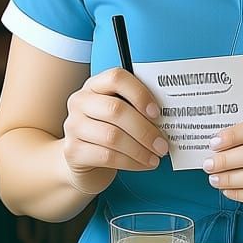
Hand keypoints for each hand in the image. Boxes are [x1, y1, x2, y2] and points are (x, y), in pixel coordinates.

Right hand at [61, 68, 170, 194]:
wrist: (84, 160)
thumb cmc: (110, 131)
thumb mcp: (122, 114)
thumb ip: (138, 108)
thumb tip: (169, 116)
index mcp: (95, 85)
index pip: (117, 78)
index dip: (140, 94)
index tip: (157, 113)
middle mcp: (80, 101)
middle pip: (116, 110)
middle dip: (145, 130)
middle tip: (163, 144)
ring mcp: (73, 126)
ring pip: (112, 136)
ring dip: (140, 149)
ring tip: (156, 157)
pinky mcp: (72, 151)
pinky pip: (107, 156)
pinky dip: (131, 162)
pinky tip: (143, 164)